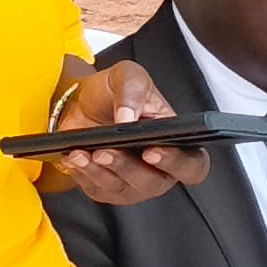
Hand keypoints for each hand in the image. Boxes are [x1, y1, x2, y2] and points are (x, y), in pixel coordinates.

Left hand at [48, 61, 207, 203]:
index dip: (177, 163)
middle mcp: (158, 170)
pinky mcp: (105, 189)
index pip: (192, 166)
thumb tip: (128, 118)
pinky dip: (83, 172)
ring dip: (100, 170)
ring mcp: (132, 184)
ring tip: (83, 151)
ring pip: (121, 188)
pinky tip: (74, 156)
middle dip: (127, 167)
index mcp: (176, 144)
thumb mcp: (128, 76)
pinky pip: (96, 189)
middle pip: (152, 183)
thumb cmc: (113, 93)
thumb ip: (133, 90)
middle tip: (107, 150)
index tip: (153, 151)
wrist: (80, 103)